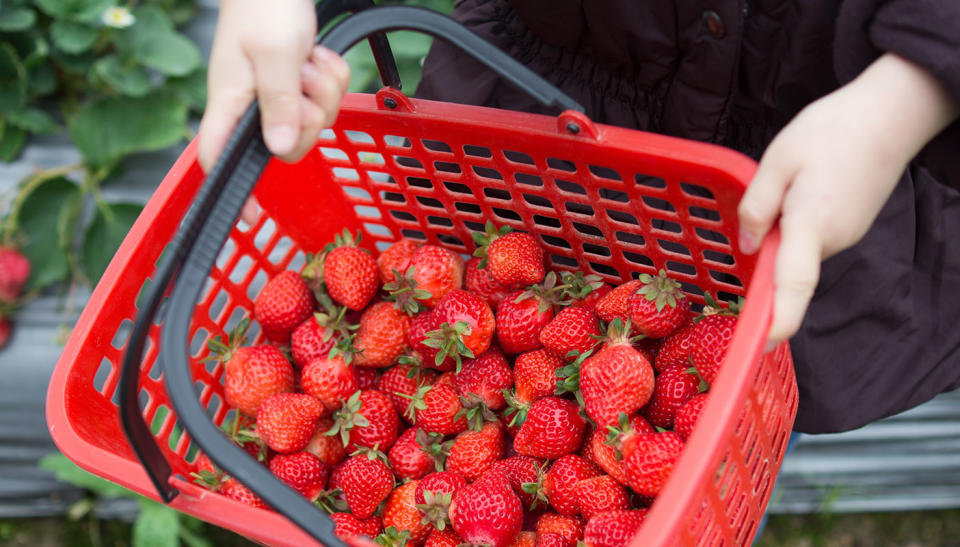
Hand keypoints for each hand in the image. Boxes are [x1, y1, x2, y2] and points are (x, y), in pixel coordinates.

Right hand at [197, 0, 350, 172]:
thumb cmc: (263, 6)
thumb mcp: (274, 55)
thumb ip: (278, 101)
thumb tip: (279, 148)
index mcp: (231, 101)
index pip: (220, 157)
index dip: (233, 189)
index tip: (250, 217)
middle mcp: (252, 104)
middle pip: (288, 144)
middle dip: (310, 116)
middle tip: (303, 81)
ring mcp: (278, 93)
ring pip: (315, 118)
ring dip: (323, 89)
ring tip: (307, 60)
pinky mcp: (298, 81)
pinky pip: (328, 96)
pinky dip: (331, 75)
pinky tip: (316, 55)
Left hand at [737, 53, 958, 347]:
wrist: (890, 114)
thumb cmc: (830, 131)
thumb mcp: (778, 160)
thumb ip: (757, 206)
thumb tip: (747, 247)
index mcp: (810, 225)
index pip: (793, 285)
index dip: (778, 319)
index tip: (762, 346)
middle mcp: (832, 240)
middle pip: (784, 263)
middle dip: (763, 245)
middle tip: (765, 192)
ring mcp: (845, 236)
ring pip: (796, 248)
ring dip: (780, 229)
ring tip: (789, 180)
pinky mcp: (849, 227)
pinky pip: (810, 237)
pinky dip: (796, 223)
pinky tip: (803, 185)